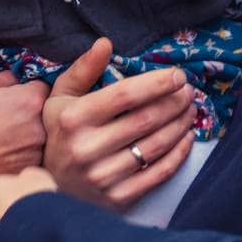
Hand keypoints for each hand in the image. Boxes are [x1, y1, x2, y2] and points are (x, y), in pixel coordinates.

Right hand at [0, 71, 48, 179]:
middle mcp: (39, 127)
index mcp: (29, 101)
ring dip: (25, 136)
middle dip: (28, 114)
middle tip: (5, 118)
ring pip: (37, 138)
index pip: (43, 87)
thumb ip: (1, 79)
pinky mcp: (25, 171)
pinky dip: (18, 155)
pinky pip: (28, 157)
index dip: (28, 90)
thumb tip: (14, 78)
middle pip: (42, 114)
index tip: (16, 95)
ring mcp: (34, 152)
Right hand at [42, 37, 195, 209]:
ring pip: (155, 146)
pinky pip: (158, 173)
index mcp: (73, 119)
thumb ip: (83, 70)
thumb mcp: (61, 98)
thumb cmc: (60, 134)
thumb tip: (105, 43)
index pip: (124, 95)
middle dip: (174, 102)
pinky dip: (178, 154)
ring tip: (189, 110)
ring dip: (180, 124)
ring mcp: (103, 177)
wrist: (51, 187)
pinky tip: (186, 137)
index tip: (178, 75)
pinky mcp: (118, 199)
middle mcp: (86, 149)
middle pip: (145, 120)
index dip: (156, 83)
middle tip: (188, 91)